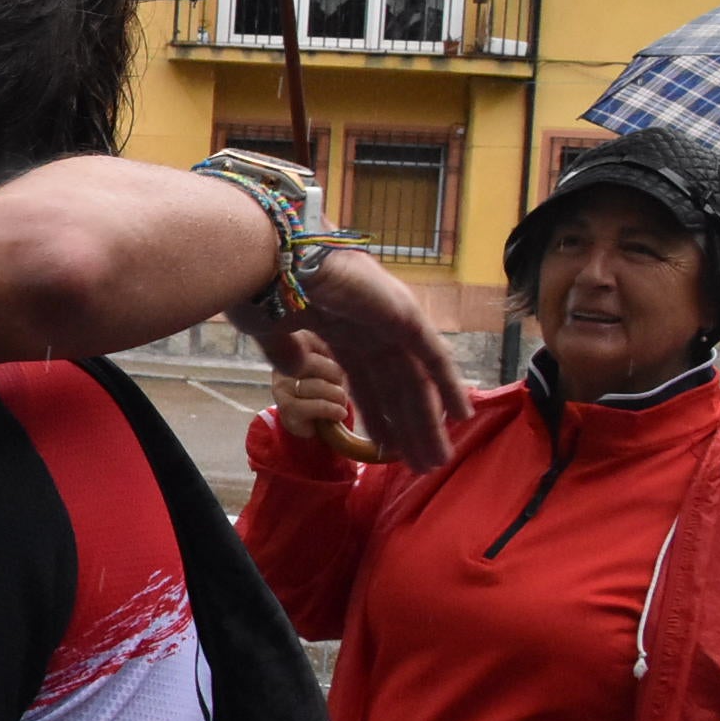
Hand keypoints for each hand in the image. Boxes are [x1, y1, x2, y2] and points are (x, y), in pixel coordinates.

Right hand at [237, 249, 470, 469]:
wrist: (265, 256)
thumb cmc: (257, 287)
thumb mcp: (268, 329)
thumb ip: (284, 351)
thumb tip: (294, 368)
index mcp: (338, 327)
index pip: (365, 381)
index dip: (377, 416)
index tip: (385, 449)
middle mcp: (368, 324)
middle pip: (396, 387)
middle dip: (408, 427)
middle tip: (420, 464)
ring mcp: (387, 318)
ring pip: (415, 380)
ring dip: (429, 419)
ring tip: (437, 459)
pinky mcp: (401, 314)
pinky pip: (433, 356)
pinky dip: (448, 384)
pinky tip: (461, 415)